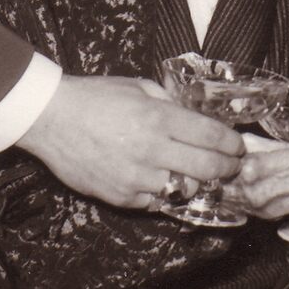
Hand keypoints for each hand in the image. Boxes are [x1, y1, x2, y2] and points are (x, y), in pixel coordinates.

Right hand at [16, 74, 243, 209]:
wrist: (51, 119)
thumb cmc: (95, 97)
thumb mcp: (139, 87)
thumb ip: (169, 103)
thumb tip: (195, 117)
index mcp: (158, 118)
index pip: (211, 136)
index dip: (232, 144)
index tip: (238, 146)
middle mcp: (151, 150)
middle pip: (207, 168)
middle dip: (227, 169)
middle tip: (232, 166)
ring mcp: (136, 177)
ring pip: (184, 189)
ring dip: (196, 183)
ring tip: (199, 175)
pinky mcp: (121, 196)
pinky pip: (156, 202)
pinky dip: (165, 193)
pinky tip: (166, 181)